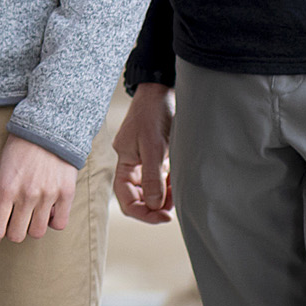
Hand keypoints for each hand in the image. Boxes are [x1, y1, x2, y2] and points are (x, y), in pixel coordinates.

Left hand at [0, 132, 75, 243]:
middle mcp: (26, 195)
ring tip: (31, 214)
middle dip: (12, 232)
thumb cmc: (19, 149)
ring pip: (38, 232)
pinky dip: (53, 222)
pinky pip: (60, 224)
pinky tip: (49, 212)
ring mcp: (47, 195)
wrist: (47, 129)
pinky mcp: (66, 194)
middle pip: (17, 235)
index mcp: (4, 189)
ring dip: (32, 227)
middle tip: (13, 222)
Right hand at [112, 82, 174, 223]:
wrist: (162, 89)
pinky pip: (163, 178)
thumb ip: (152, 177)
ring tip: (181, 191)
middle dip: (157, 205)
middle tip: (176, 204)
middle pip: (140, 196)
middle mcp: (132, 164)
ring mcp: (145, 160)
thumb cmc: (153, 113)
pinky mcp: (158, 155)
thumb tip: (154, 206)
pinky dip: (172, 184)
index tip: (164, 216)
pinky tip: (181, 181)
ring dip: (166, 195)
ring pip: (153, 189)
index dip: (143, 212)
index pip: (126, 198)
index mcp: (124, 162)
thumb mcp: (153, 146)